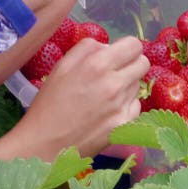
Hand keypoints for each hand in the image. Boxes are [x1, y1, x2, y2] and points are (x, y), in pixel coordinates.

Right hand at [0, 36, 148, 163]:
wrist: (44, 143)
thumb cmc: (50, 102)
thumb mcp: (62, 66)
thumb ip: (88, 48)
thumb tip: (109, 47)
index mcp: (97, 64)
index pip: (134, 45)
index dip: (127, 49)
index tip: (119, 55)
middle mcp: (114, 83)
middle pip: (143, 63)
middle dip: (131, 64)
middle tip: (116, 73)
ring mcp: (121, 106)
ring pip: (138, 85)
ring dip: (127, 85)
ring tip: (106, 95)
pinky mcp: (124, 125)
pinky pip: (136, 106)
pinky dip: (127, 106)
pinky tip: (109, 110)